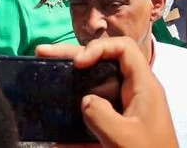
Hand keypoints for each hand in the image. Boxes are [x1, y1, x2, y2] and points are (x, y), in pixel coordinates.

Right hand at [35, 37, 178, 147]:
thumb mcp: (123, 137)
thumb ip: (100, 115)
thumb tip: (85, 100)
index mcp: (143, 85)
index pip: (123, 49)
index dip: (98, 48)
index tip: (77, 64)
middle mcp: (135, 91)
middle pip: (104, 63)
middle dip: (75, 57)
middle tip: (43, 53)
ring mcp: (127, 108)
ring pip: (97, 88)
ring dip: (71, 86)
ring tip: (44, 75)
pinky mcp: (120, 126)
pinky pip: (96, 116)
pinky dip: (77, 120)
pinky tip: (57, 137)